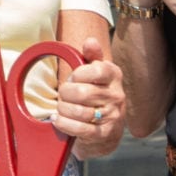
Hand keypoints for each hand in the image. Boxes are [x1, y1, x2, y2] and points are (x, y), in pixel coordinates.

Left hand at [50, 36, 125, 154]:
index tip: (72, 78)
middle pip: (83, 92)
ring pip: (79, 111)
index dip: (77, 74)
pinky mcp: (104, 134)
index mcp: (114, 76)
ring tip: (60, 109)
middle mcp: (117, 96)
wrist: (108, 131)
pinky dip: (64, 124)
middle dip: (65, 94)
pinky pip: (79, 128)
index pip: (95, 69)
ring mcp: (112, 116)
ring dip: (63, 110)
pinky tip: (57, 120)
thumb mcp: (96, 75)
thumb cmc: (97, 96)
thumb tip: (90, 40)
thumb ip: (92, 57)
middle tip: (62, 96)